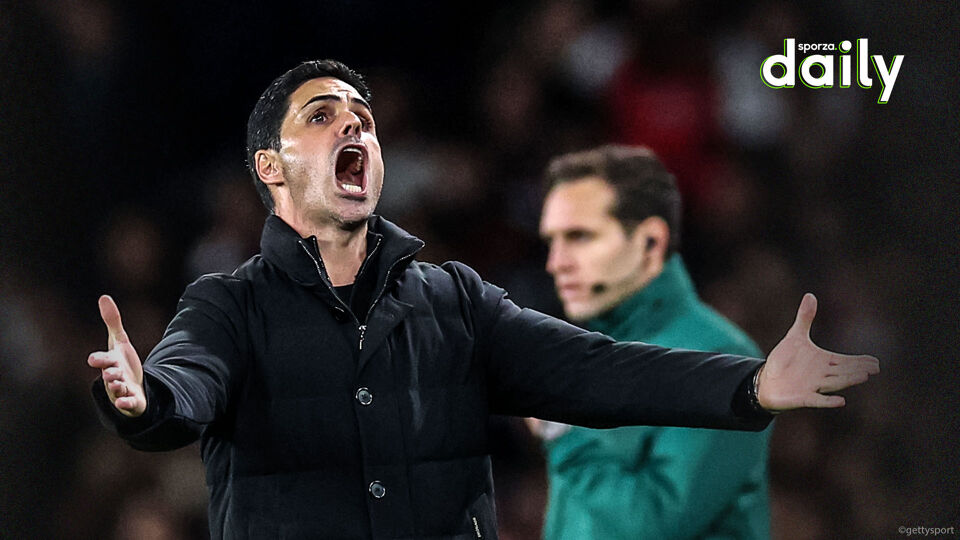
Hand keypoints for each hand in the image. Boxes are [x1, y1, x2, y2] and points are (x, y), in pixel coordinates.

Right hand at [87, 295, 145, 416]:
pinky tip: (126, 402)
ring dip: (118, 388)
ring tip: (120, 384)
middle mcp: (113, 378)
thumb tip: (104, 297)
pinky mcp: (132, 402)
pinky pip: (128, 405)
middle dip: (110, 374)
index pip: (102, 360)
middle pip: (110, 376)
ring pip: (118, 391)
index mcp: (110, 363)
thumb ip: (112, 322)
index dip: (99, 360)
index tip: (94, 359)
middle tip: (112, 372)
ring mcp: (121, 391)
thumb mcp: (119, 342)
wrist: (133, 386)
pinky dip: (126, 404)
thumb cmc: (122, 363)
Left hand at [759, 293, 879, 411]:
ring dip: (848, 380)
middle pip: (844, 371)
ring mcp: (814, 387)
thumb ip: (805, 318)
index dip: (859, 361)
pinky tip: (841, 401)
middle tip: (875, 368)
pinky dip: (828, 401)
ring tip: (864, 377)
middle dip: (858, 369)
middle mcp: (822, 375)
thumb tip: (810, 295)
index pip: (845, 360)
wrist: (767, 381)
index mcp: (824, 361)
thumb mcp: (795, 337)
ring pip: (834, 383)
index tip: (875, 361)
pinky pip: (817, 400)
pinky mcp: (803, 398)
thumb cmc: (784, 360)